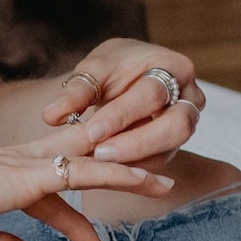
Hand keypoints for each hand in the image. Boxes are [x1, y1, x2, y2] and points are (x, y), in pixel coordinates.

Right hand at [0, 134, 173, 240]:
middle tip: (150, 181)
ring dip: (131, 167)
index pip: (48, 195)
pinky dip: (119, 171)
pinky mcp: (28, 173)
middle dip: (113, 170)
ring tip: (166, 180)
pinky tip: (146, 177)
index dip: (70, 218)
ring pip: (92, 159)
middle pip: (78, 162)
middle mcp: (18, 163)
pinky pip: (86, 170)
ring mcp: (26, 165)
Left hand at [40, 38, 206, 169]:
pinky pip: (158, 162)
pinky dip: (132, 170)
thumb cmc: (111, 69)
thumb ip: (76, 90)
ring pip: (170, 149)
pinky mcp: (172, 145)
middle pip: (177, 126)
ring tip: (98, 166)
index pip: (152, 94)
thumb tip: (51, 115)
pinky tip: (105, 173)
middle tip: (100, 155)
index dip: (122, 116)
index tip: (92, 132)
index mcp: (173, 67)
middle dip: (137, 144)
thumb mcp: (93, 70)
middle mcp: (189, 96)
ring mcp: (185, 122)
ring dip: (134, 162)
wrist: (124, 76)